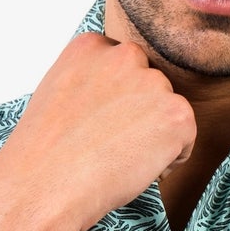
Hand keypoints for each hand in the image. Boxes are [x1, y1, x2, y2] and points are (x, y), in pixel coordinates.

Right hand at [0, 32, 197, 230]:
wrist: (43, 185)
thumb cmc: (43, 154)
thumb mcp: (57, 95)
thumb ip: (90, 83)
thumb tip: (114, 99)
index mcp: (92, 45)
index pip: (124, 68)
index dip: (115, 104)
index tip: (96, 125)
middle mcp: (125, 54)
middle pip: (150, 88)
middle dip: (139, 116)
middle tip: (106, 146)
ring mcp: (153, 82)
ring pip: (168, 114)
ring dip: (153, 139)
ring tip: (115, 158)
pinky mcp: (176, 113)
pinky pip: (186, 141)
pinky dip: (168, 162)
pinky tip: (132, 169)